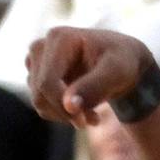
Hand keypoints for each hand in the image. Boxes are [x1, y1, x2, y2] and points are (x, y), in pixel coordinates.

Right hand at [26, 27, 152, 125]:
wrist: (122, 59)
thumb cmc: (123, 61)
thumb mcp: (118, 72)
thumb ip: (95, 87)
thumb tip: (69, 106)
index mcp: (59, 38)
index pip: (47, 83)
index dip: (62, 107)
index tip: (87, 122)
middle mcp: (41, 46)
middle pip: (39, 94)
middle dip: (66, 113)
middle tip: (93, 120)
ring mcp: (36, 60)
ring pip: (38, 101)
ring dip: (65, 114)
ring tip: (92, 114)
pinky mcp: (37, 73)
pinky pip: (41, 102)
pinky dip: (61, 112)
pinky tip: (84, 110)